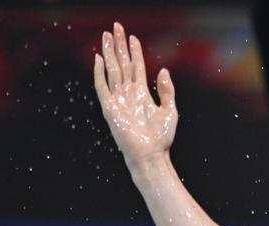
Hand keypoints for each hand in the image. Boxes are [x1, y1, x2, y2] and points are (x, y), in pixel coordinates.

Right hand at [93, 22, 177, 167]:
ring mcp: (118, 100)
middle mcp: (128, 94)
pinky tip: (99, 59)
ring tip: (107, 36)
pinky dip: (100, 73)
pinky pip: (102, 87)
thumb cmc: (161, 137)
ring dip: (110, 53)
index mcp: (142, 94)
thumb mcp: (170, 111)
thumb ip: (167, 91)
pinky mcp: (110, 108)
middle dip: (119, 45)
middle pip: (122, 64)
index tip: (132, 36)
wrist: (151, 155)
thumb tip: (164, 70)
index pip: (136, 67)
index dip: (135, 52)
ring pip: (113, 71)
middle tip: (116, 27)